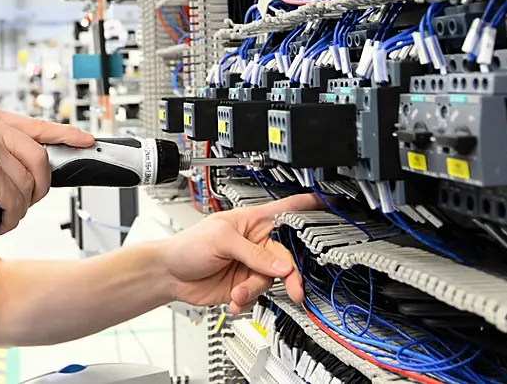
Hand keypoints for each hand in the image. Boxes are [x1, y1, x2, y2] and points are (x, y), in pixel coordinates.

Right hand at [0, 104, 93, 233]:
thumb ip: (3, 147)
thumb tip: (40, 160)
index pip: (37, 124)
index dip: (66, 135)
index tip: (84, 141)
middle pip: (40, 158)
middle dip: (38, 188)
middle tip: (22, 202)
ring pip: (30, 183)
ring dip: (19, 206)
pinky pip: (17, 200)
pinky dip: (10, 217)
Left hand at [162, 194, 323, 313]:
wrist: (170, 275)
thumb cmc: (188, 246)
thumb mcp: (222, 241)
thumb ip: (253, 253)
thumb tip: (281, 265)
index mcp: (254, 221)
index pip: (288, 210)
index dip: (311, 207)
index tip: (336, 206)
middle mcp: (257, 243)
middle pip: (286, 257)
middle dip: (287, 275)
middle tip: (293, 289)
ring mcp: (253, 266)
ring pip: (273, 281)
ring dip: (256, 289)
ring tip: (238, 291)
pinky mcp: (246, 286)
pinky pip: (259, 296)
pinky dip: (247, 301)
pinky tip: (234, 299)